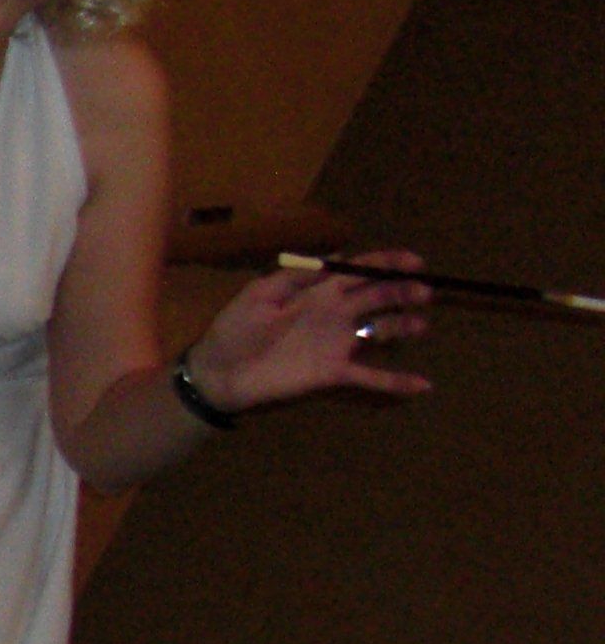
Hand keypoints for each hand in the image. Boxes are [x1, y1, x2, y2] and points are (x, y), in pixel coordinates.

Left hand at [184, 249, 432, 408]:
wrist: (219, 371)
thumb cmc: (235, 329)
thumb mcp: (261, 293)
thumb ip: (298, 276)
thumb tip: (335, 257)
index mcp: (318, 291)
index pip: (359, 271)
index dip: (387, 264)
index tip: (415, 261)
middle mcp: (335, 314)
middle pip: (377, 298)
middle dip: (402, 292)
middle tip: (423, 292)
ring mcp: (337, 344)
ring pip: (380, 332)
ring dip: (402, 327)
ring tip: (419, 325)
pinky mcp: (333, 373)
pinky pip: (370, 377)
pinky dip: (396, 381)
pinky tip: (424, 385)